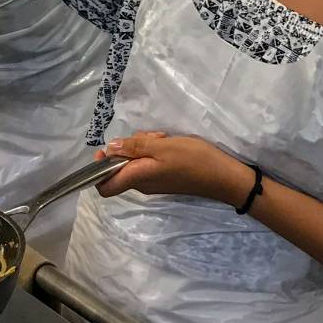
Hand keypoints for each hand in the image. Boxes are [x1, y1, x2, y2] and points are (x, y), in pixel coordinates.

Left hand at [95, 132, 250, 202]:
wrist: (224, 177)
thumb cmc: (194, 160)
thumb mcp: (164, 146)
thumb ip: (135, 146)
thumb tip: (110, 148)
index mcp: (137, 178)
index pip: (104, 187)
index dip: (98, 170)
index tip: (106, 151)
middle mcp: (142, 184)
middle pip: (120, 167)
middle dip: (128, 147)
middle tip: (150, 136)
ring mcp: (154, 181)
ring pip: (136, 162)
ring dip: (144, 146)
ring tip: (163, 137)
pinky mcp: (165, 177)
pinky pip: (149, 163)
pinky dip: (154, 151)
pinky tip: (169, 142)